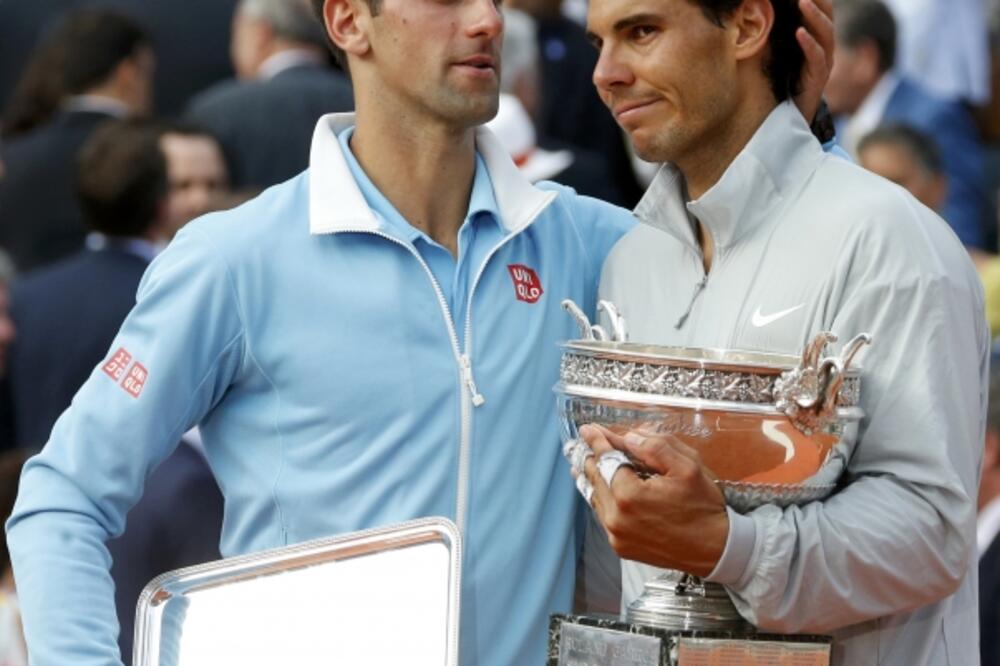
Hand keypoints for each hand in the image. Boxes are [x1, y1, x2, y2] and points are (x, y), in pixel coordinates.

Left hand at [579, 425, 729, 577]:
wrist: (716, 550)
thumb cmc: (704, 508)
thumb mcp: (688, 467)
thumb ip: (655, 447)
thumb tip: (629, 437)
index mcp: (630, 495)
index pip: (605, 459)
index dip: (596, 441)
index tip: (588, 429)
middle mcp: (616, 517)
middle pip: (595, 478)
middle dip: (591, 456)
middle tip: (585, 442)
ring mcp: (616, 535)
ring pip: (595, 497)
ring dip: (592, 477)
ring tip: (587, 461)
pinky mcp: (620, 546)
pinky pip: (603, 515)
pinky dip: (601, 497)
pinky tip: (602, 487)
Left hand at [794, 0, 834, 122]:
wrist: (794, 114)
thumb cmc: (787, 80)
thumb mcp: (784, 53)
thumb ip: (782, 34)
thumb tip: (768, 14)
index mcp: (818, 39)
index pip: (821, 13)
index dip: (817, 0)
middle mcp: (825, 48)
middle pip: (827, 18)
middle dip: (819, 2)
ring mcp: (824, 62)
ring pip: (826, 34)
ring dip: (814, 16)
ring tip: (803, 2)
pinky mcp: (819, 77)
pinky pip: (817, 57)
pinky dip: (809, 43)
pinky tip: (799, 32)